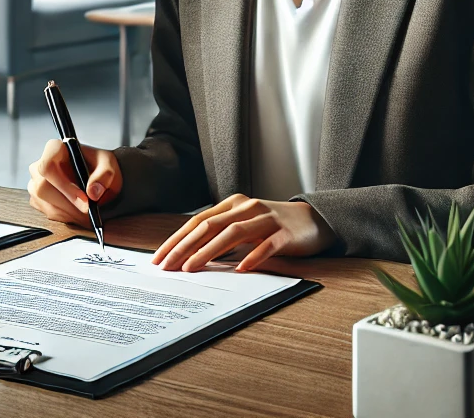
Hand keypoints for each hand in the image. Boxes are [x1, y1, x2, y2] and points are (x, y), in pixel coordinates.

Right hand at [27, 138, 121, 224]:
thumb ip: (104, 176)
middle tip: (89, 212)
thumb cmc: (99, 166)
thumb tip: (92, 192)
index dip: (64, 185)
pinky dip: (65, 217)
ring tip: (87, 215)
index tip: (84, 198)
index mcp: (55, 149)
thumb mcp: (108, 165)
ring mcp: (36, 182)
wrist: (97, 177)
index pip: (48, 166)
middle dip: (69, 204)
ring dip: (69, 213)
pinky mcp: (38, 198)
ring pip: (45, 203)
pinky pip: (47, 211)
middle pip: (44, 188)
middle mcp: (40, 164)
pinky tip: (78, 213)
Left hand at [152, 195, 334, 272]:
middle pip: (210, 226)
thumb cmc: (273, 226)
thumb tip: (190, 255)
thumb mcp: (244, 226)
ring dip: (209, 251)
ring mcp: (267, 219)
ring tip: (192, 267)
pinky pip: (267, 245)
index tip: (159, 257)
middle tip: (168, 265)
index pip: (198, 221)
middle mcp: (247, 207)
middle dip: (185, 246)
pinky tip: (241, 268)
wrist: (314, 220)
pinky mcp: (285, 234)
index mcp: (233, 204)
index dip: (177, 239)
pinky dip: (253, 256)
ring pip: (233, 233)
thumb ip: (221, 235)